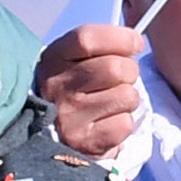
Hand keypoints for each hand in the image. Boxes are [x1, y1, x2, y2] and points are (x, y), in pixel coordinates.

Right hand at [36, 23, 146, 159]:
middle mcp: (57, 86)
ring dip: (127, 100)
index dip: (121, 38)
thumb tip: (135, 41)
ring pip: (127, 96)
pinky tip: (106, 123)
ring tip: (111, 103)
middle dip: (129, 72)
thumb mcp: (71, 60)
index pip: (89, 39)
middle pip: (116, 68)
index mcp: (53, 59)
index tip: (135, 43)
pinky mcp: (84, 142)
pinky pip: (125, 124)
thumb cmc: (69, 90)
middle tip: (121, 79)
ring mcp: (69, 117)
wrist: (45, 133)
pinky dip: (122, 123)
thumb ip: (99, 46)